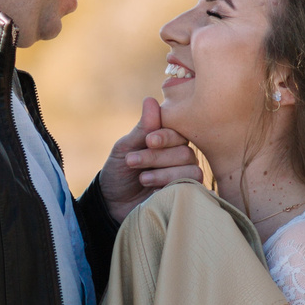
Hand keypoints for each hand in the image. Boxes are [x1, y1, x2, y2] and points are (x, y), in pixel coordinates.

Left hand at [97, 97, 200, 222]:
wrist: (111, 204)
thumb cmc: (119, 172)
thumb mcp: (125, 149)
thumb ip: (142, 129)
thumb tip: (151, 100)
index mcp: (168, 140)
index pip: (178, 131)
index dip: (166, 136)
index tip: (149, 141)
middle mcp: (181, 155)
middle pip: (184, 151)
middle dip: (157, 156)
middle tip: (132, 162)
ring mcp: (186, 174)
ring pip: (191, 168)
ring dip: (164, 173)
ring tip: (142, 178)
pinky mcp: (187, 192)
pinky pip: (192, 185)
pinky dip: (171, 185)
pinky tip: (153, 190)